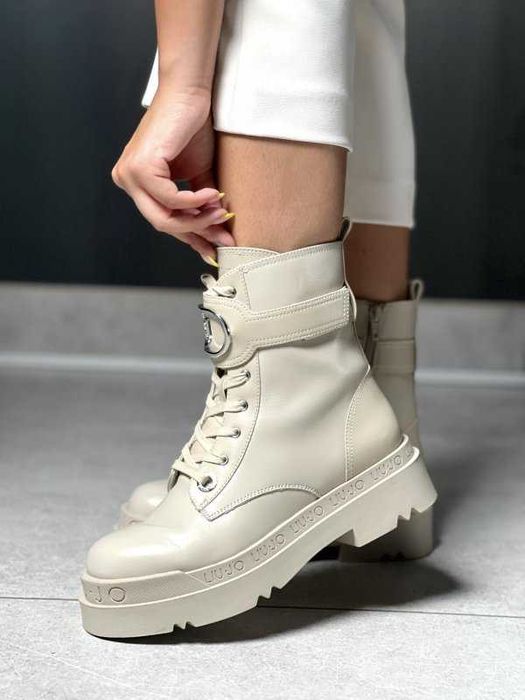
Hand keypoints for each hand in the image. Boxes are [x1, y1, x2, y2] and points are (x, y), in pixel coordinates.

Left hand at [111, 87, 233, 261]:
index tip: (214, 248)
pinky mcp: (140, 168)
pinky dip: (195, 202)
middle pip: (162, 225)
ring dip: (198, 219)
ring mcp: (129, 175)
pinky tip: (213, 195)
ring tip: (222, 213)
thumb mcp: (198, 175)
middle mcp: (127, 181)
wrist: (189, 94)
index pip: (163, 221)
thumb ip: (200, 204)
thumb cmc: (191, 127)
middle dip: (197, 232)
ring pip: (165, 218)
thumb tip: (220, 230)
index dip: (191, 237)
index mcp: (137, 184)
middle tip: (223, 234)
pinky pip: (171, 200)